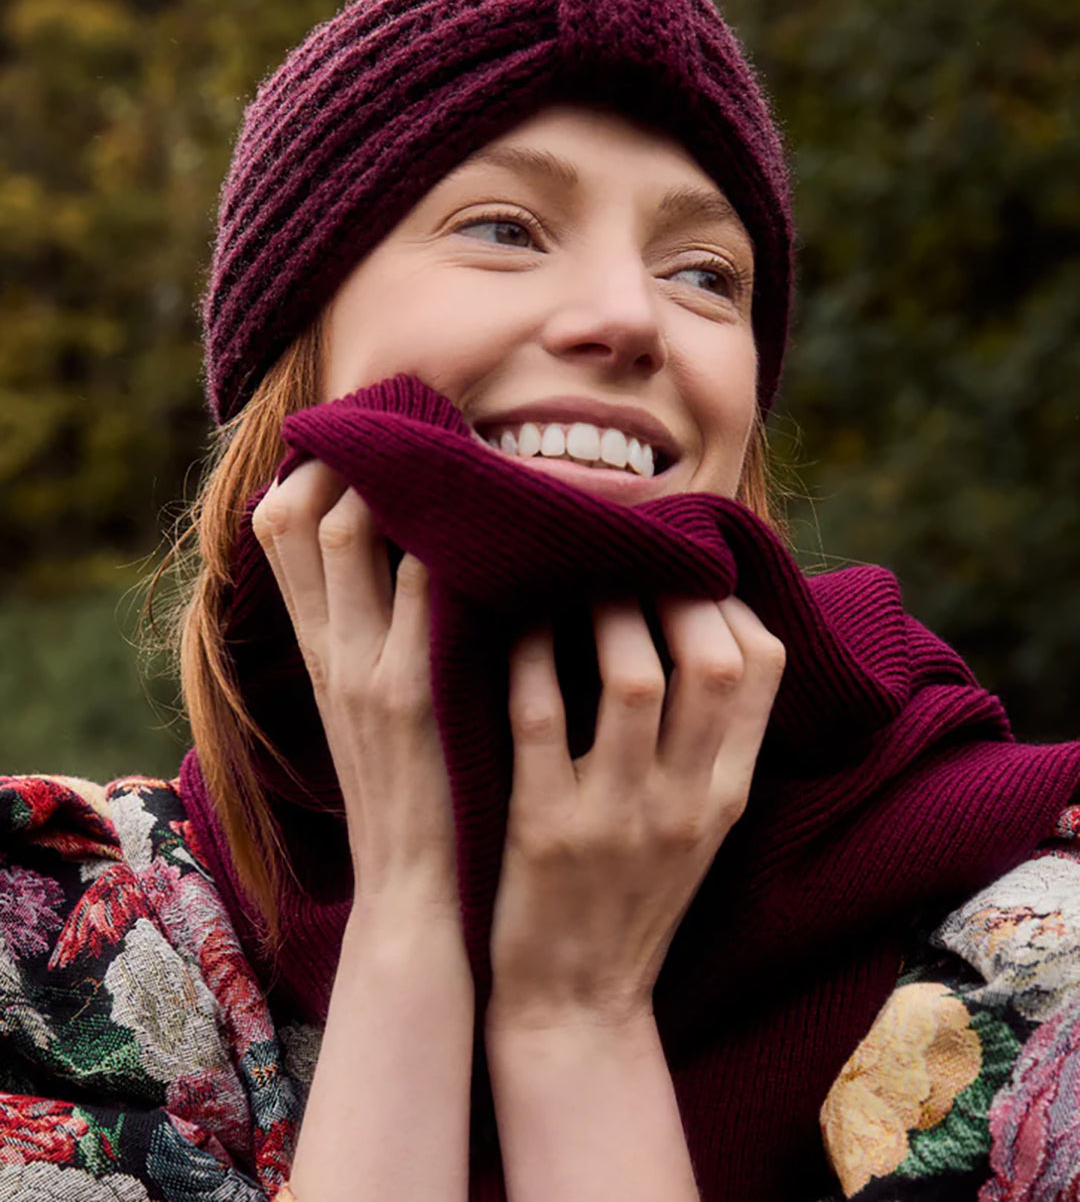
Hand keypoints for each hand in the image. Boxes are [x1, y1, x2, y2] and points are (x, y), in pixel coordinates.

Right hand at [252, 460, 460, 926]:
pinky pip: (424, 586)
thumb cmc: (417, 798)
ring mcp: (363, 671)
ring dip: (401, 481)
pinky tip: (504, 517)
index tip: (364, 436)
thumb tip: (420, 560)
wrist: (416, 898)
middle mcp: (327, 654)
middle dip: (346, 456)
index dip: (309, 470)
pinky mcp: (412, 698)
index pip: (276, 531)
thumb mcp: (376, 712)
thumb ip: (382, 640)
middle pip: (296, 517)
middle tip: (412, 424)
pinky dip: (456, 541)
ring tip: (457, 451)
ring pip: (348, 534)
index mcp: (319, 655)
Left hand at [487, 594, 783, 1030]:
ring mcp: (616, 818)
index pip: (763, 669)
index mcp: (727, 793)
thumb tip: (705, 625)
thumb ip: (711, 739)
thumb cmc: (635, 896)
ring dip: (604, 610)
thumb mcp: (700, 823)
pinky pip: (538, 719)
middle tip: (628, 555)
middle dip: (673, 591)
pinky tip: (514, 622)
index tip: (686, 567)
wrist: (577, 1008)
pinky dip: (528, 656)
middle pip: (711, 662)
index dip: (727, 600)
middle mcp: (685, 802)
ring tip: (575, 574)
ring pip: (630, 679)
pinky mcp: (544, 830)